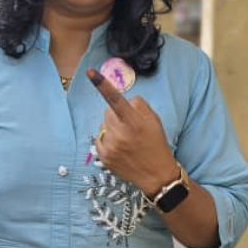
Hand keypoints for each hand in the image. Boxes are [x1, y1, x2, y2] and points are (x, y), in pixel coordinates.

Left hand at [87, 68, 176, 195]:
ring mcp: (110, 146)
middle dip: (117, 114)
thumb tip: (125, 100)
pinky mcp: (103, 156)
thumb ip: (139, 106)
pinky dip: (107, 140)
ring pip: (104, 125)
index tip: (90, 72)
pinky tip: (120, 148)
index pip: (116, 99)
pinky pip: (100, 138)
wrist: (156, 174)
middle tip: (130, 126)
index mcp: (134, 122)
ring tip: (127, 140)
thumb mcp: (154, 121)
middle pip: (108, 112)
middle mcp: (119, 133)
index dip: (103, 84)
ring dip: (112, 128)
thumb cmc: (156, 144)